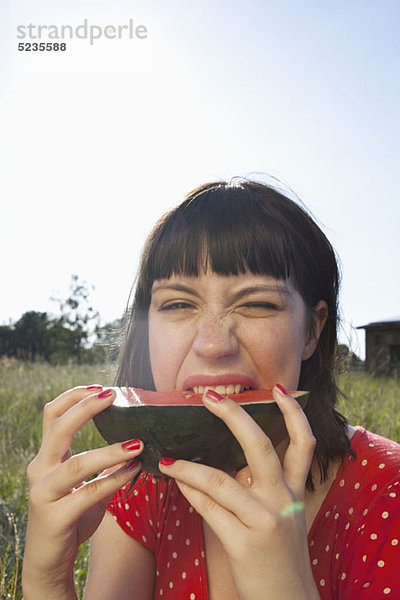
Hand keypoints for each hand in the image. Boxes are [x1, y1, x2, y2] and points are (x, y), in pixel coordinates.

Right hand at [22, 386, 142, 598]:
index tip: (101, 387)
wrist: (49, 560)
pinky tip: (134, 472)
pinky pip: (89, 494)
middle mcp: (40, 470)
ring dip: (111, 451)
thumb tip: (136, 440)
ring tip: (138, 443)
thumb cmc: (71, 516)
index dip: (74, 396)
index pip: (52, 414)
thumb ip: (102, 463)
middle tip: (112, 396)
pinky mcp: (56, 517)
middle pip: (58, 428)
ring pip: (77, 464)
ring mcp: (44, 493)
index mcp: (46, 457)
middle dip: (86, 408)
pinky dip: (114, 481)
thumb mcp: (83, 484)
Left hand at [158, 385, 319, 599]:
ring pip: (219, 480)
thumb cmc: (278, 555)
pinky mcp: (244, 544)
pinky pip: (208, 509)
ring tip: (167, 459)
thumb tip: (221, 458)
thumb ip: (261, 486)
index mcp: (295, 491)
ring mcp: (265, 521)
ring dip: (187, 467)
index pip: (303, 443)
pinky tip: (177, 483)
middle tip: (209, 397)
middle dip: (233, 416)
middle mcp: (283, 500)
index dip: (294, 413)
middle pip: (259, 447)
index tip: (278, 388)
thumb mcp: (281, 516)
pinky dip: (189, 492)